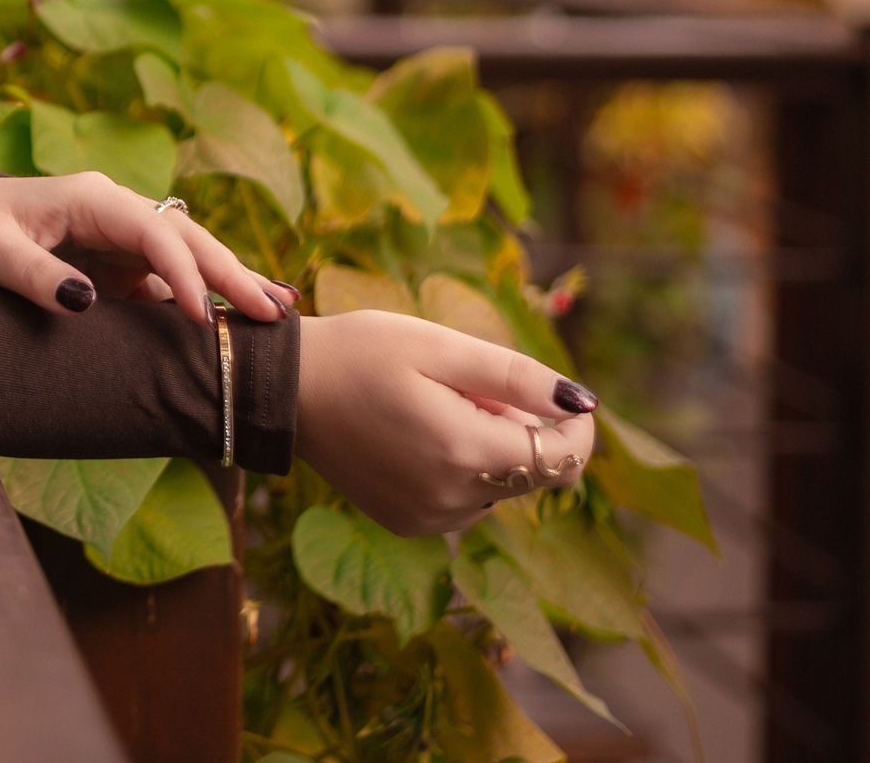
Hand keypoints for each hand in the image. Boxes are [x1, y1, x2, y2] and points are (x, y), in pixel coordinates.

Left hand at [0, 172, 294, 323]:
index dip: (182, 272)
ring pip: (186, 258)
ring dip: (228, 283)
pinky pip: (166, 280)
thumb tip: (86, 302)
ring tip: (279, 313)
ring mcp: (119, 238)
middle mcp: (116, 212)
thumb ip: (34, 276)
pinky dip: (201, 297)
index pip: (155, 233)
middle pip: (186, 240)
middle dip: (230, 274)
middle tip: (274, 314)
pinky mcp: (115, 265)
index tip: (198, 316)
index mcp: (92, 199)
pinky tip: (235, 317)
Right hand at [296, 310, 599, 535]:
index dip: (575, 427)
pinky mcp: (410, 523)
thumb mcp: (439, 345)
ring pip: (498, 486)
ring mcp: (430, 518)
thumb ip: (517, 377)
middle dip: (517, 427)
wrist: (285, 391)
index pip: (564, 460)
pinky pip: (464, 499)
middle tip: (464, 386)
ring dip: (487, 448)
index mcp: (466, 453)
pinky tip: (416, 435)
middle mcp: (453, 499)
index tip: (554, 395)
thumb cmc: (361, 354)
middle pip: (531, 471)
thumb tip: (584, 404)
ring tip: (433, 407)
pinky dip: (459, 468)